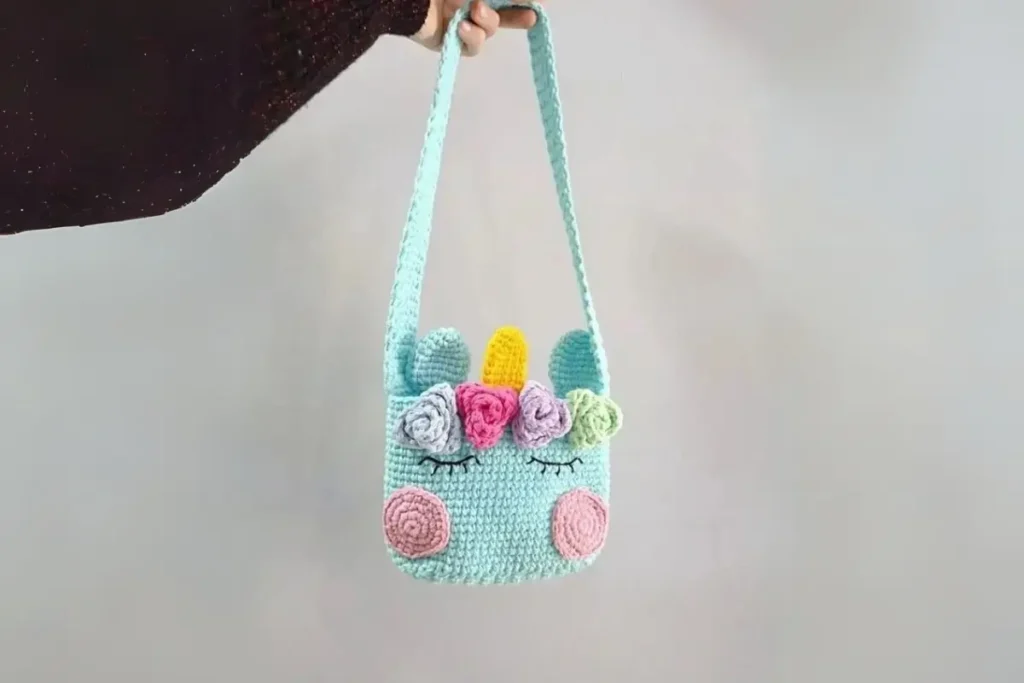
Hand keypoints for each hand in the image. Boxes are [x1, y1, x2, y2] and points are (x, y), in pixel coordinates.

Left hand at [413, 0, 541, 56]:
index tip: (536, 6)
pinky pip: (472, 46)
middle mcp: (467, 3)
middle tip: (532, 17)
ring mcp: (458, 21)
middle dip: (517, 15)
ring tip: (474, 10)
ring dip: (487, 21)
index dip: (520, 3)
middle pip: (502, 14)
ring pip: (488, 31)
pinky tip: (461, 28)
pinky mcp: (449, 41)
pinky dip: (471, 37)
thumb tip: (524, 2)